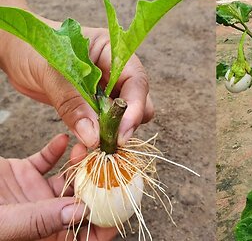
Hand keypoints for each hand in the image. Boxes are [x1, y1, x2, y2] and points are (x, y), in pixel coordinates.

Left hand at [0, 19, 153, 147]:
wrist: (16, 53)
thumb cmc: (32, 49)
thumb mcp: (51, 73)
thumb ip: (73, 104)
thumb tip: (93, 136)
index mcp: (113, 51)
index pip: (136, 80)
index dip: (134, 107)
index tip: (123, 132)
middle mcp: (116, 70)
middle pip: (140, 100)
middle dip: (128, 122)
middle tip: (109, 140)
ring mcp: (108, 88)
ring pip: (127, 115)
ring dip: (115, 130)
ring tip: (96, 141)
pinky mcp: (97, 104)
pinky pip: (108, 123)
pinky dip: (101, 134)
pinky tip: (88, 139)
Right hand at [0, 134, 116, 240]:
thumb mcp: (7, 224)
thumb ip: (42, 219)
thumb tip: (83, 211)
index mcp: (43, 235)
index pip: (84, 235)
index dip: (105, 223)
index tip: (121, 203)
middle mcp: (44, 214)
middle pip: (82, 200)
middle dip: (99, 183)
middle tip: (111, 165)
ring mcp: (34, 193)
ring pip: (68, 177)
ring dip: (81, 162)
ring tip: (88, 148)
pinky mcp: (22, 174)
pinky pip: (46, 160)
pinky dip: (56, 149)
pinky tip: (63, 140)